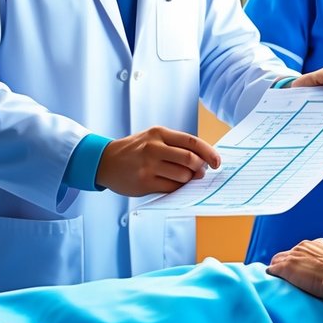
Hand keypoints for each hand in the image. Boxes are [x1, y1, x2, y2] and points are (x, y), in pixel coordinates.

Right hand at [96, 126, 220, 195]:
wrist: (105, 161)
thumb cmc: (134, 150)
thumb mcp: (153, 139)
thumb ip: (175, 146)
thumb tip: (203, 161)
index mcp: (159, 133)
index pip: (192, 142)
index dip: (209, 153)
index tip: (217, 162)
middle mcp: (154, 148)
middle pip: (190, 160)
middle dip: (200, 169)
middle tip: (201, 173)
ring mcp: (148, 165)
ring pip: (182, 176)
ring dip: (189, 180)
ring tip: (185, 179)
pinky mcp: (144, 182)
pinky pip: (171, 188)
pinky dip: (178, 188)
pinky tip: (174, 185)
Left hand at [266, 238, 322, 299]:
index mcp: (314, 244)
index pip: (301, 249)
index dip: (301, 258)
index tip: (303, 265)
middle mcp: (302, 247)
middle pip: (288, 253)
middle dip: (289, 261)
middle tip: (291, 273)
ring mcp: (293, 257)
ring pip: (278, 259)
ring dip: (277, 266)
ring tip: (277, 276)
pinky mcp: (286, 268)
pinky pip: (273, 269)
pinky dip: (272, 273)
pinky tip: (271, 277)